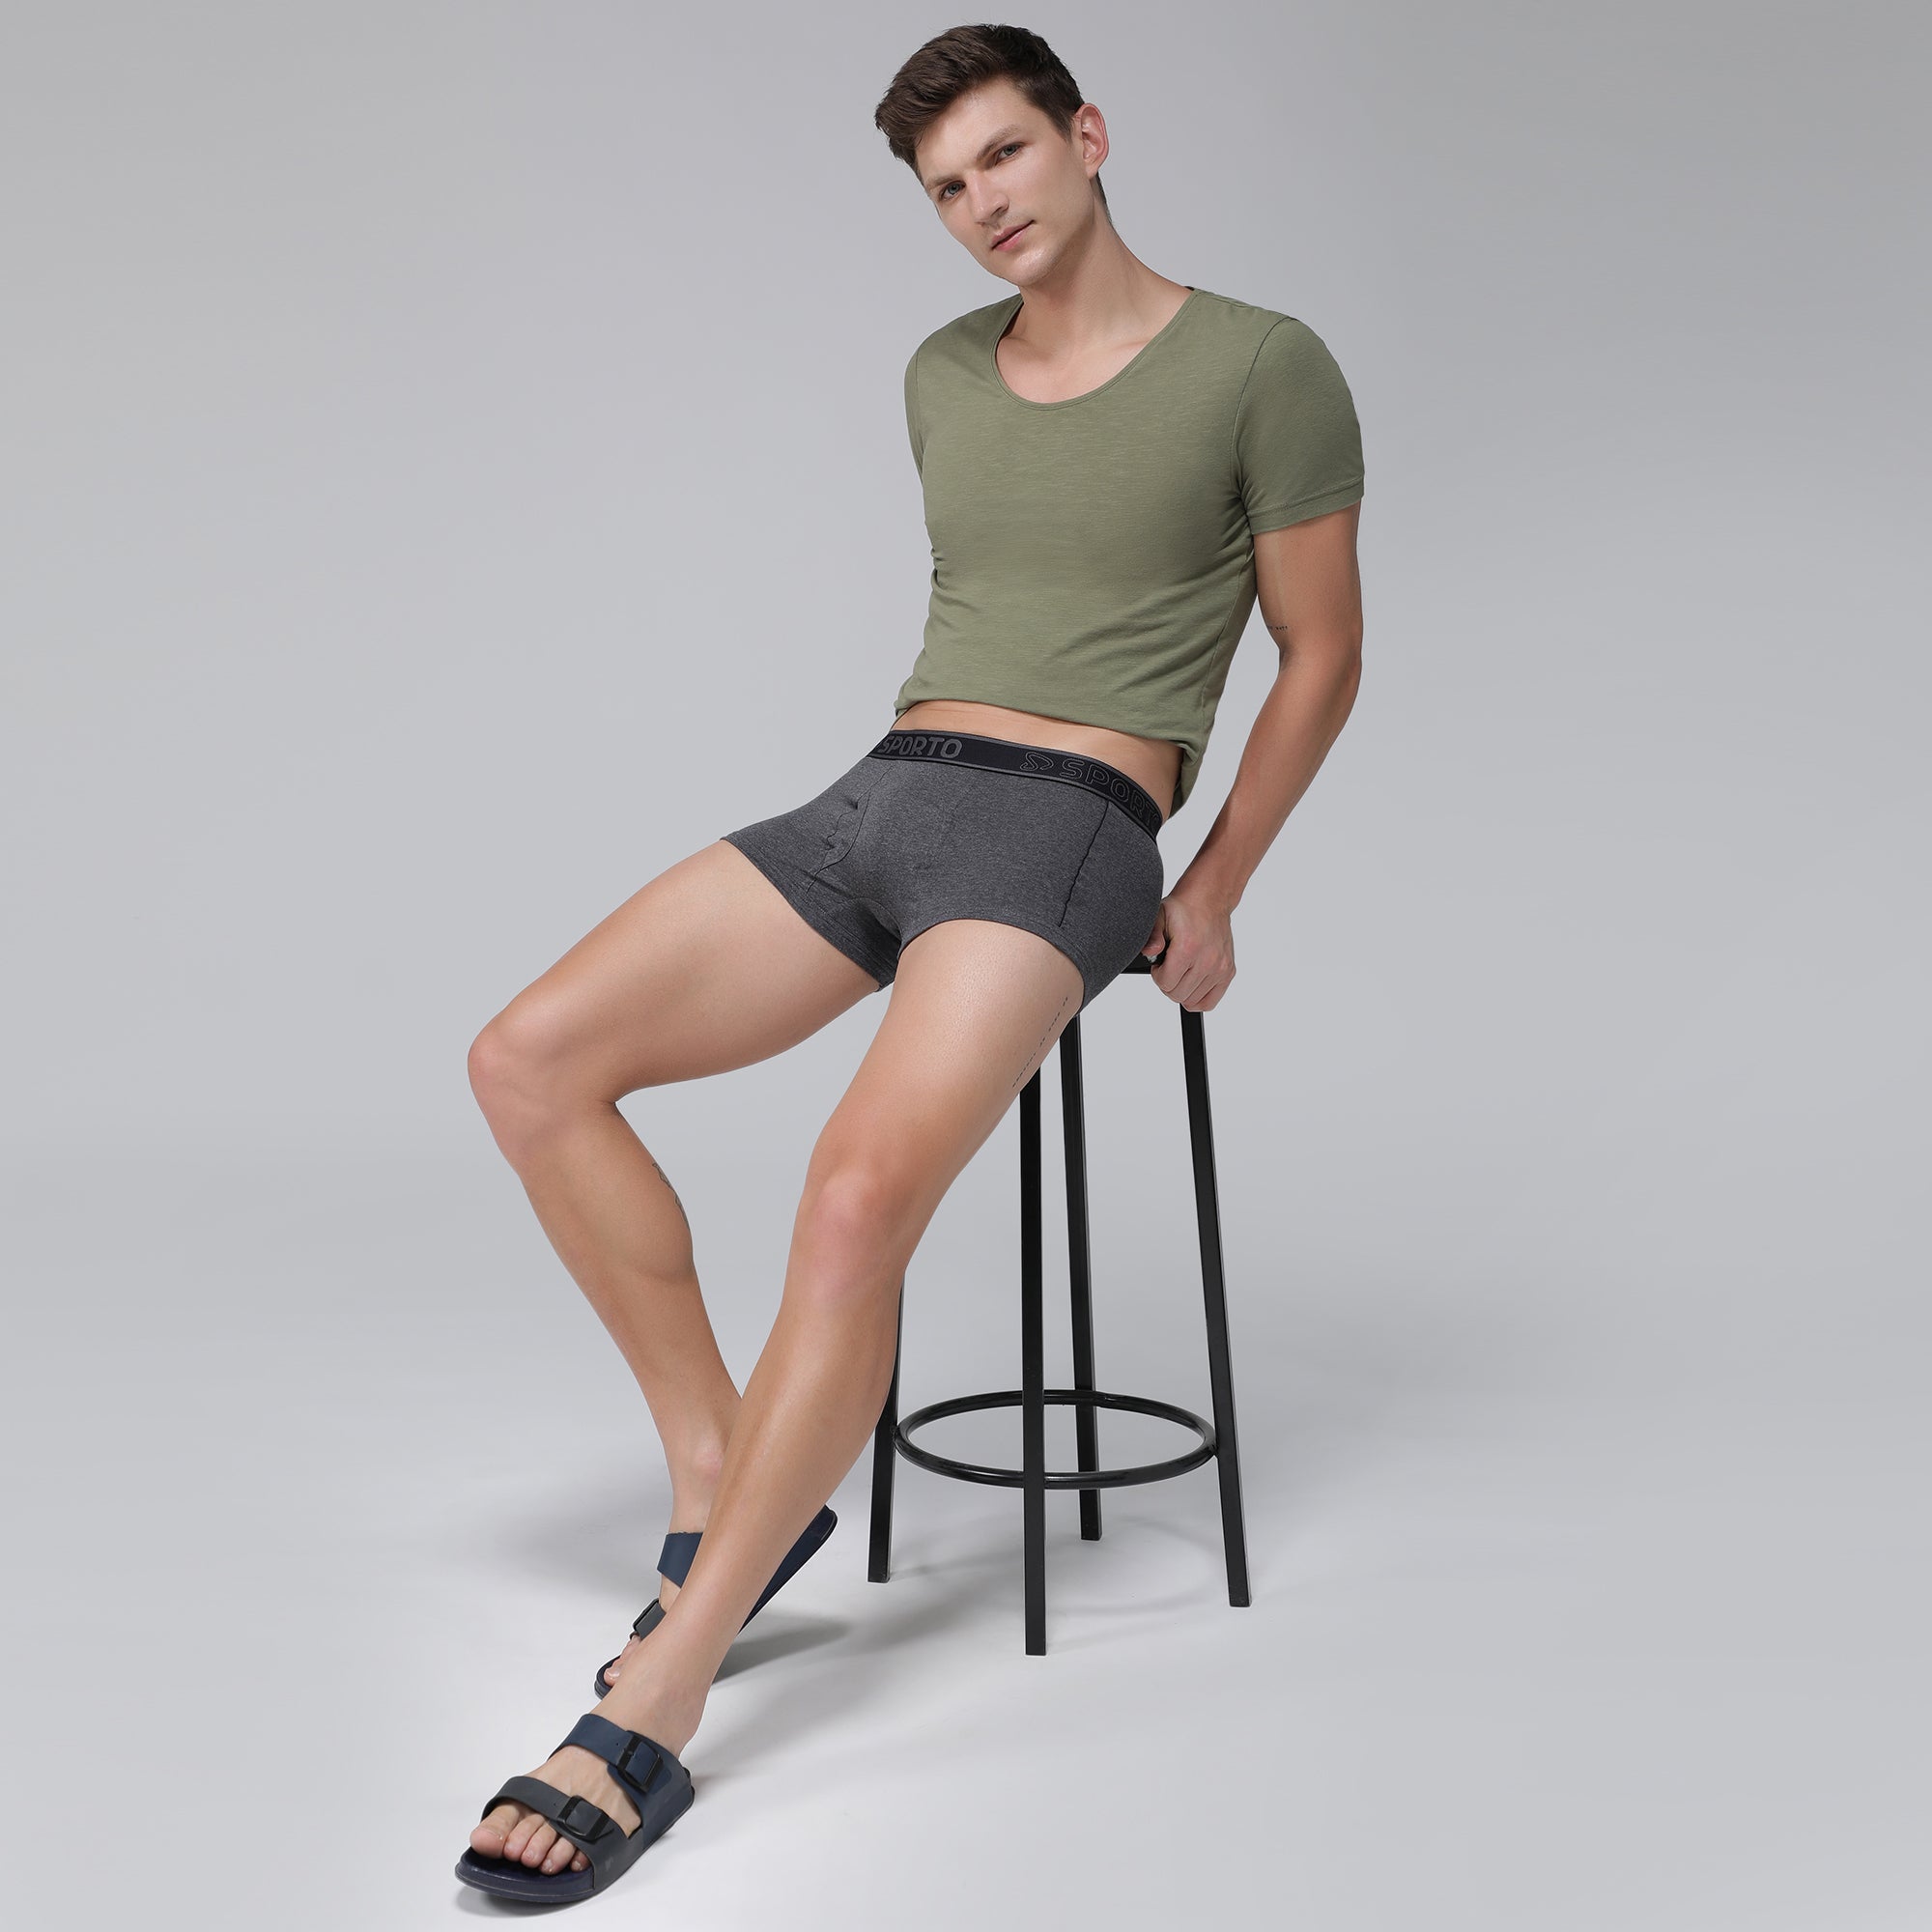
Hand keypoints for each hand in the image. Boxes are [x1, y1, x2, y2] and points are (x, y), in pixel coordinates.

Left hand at [1139, 885, 1234, 1010]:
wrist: (1209, 900)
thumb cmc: (1184, 909)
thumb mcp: (1159, 916)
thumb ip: (1151, 937)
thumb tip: (1150, 952)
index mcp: (1188, 948)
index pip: (1165, 983)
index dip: (1157, 974)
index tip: (1160, 963)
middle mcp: (1207, 960)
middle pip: (1177, 995)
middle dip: (1168, 982)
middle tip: (1170, 965)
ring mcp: (1220, 968)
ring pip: (1191, 1001)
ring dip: (1182, 989)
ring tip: (1182, 969)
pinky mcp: (1228, 972)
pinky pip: (1209, 1002)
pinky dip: (1198, 998)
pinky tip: (1192, 983)